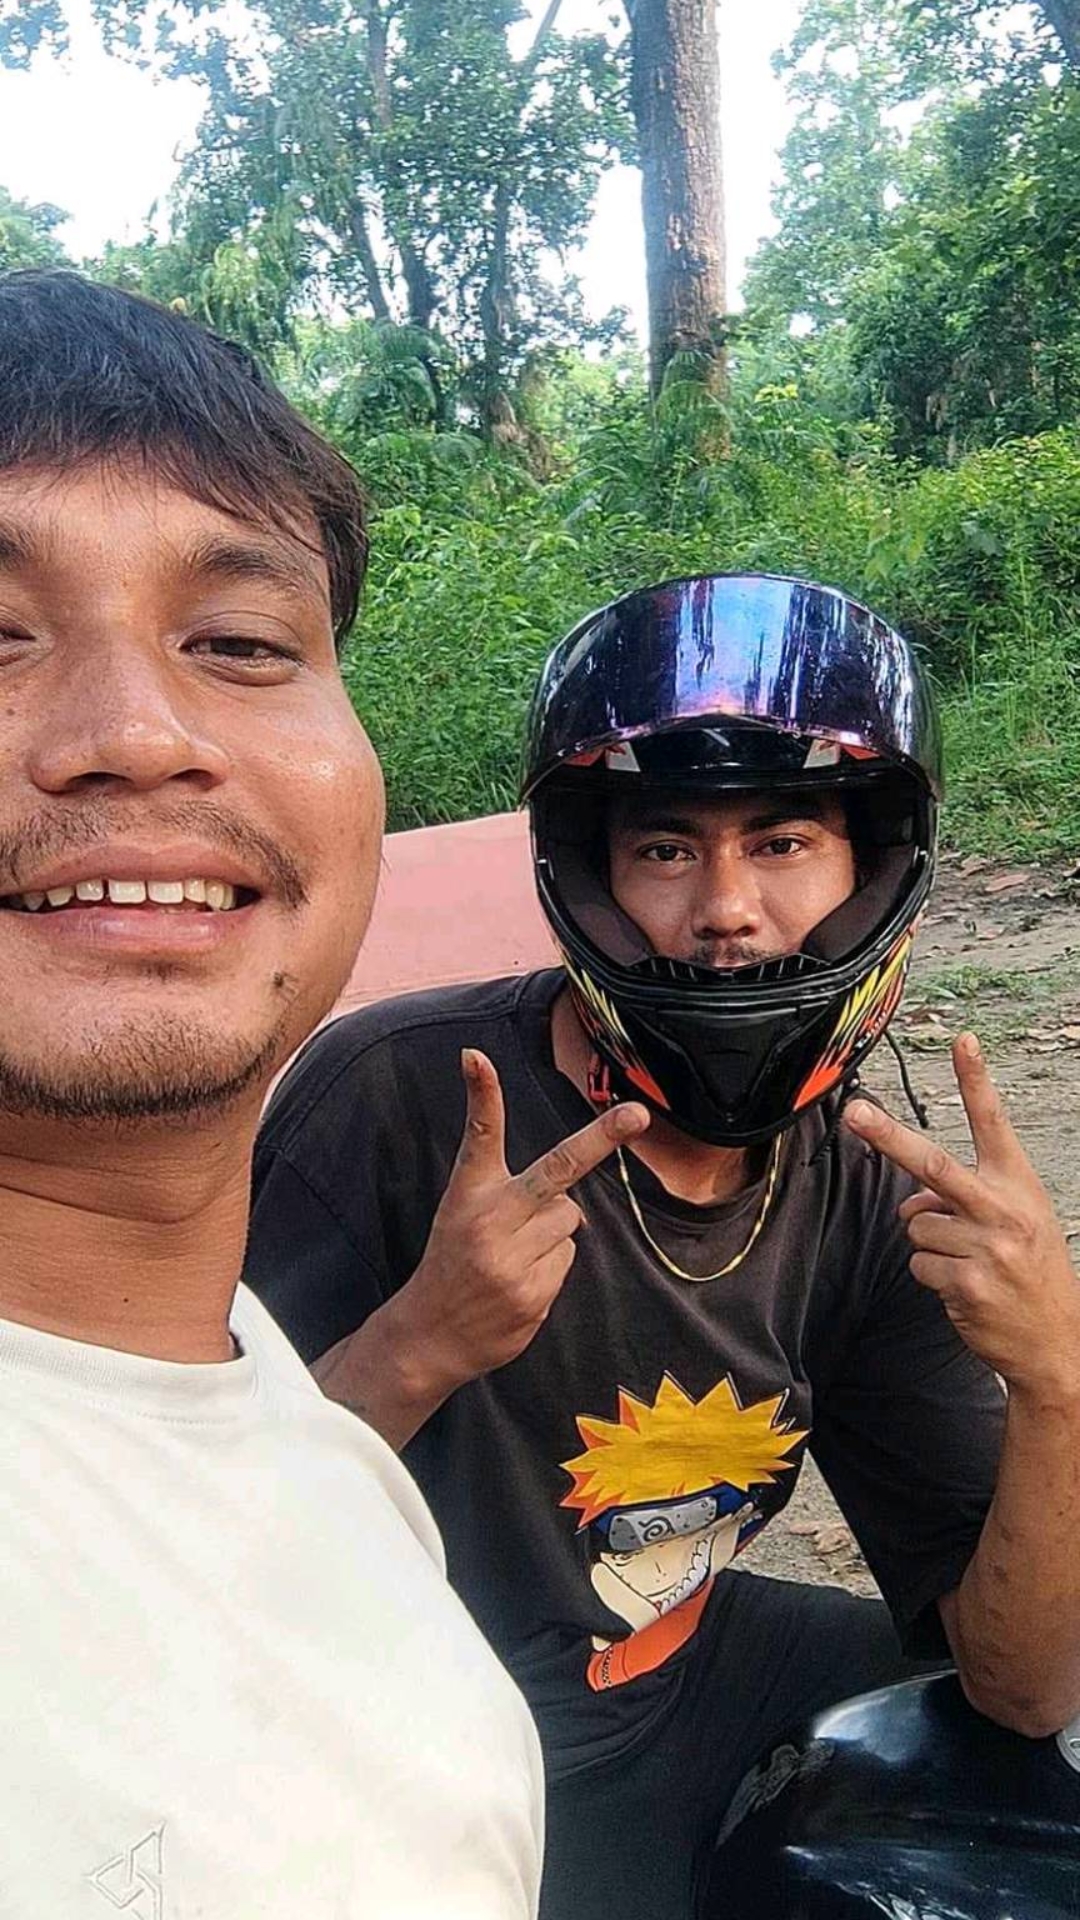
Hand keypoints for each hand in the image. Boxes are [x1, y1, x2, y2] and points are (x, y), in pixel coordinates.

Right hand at [392, 1048, 648, 1393]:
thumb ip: (515, 1197)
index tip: (475, 1057)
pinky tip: (519, 1282)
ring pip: (570, 1220)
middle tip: (637, 1114)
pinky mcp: (532, 1294)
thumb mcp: (462, 1215)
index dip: (481, 1094)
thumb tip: (574, 1203)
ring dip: (553, 1233)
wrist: (429, 1336)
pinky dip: (551, 1266)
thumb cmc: (454, 1262)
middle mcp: (490, 1220)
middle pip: (557, 1168)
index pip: (479, 1135)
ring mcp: (512, 1259)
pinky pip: (568, 1259)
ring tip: (514, 1255)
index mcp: (468, 1194)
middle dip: (601, 1138)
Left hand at [843, 1032, 1079, 1399]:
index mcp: (1018, 1185)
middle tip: (855, 1112)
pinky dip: (931, 1276)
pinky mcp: (966, 1284)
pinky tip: (964, 1287)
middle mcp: (1003, 1210)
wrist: (1056, 1341)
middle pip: (932, 1163)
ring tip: (967, 1263)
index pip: (994, 1123)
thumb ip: (963, 1199)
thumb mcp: (1014, 1222)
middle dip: (887, 1135)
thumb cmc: (1031, 1271)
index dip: (976, 1079)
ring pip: (916, 1225)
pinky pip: (918, 1264)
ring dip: (929, 1244)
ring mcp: (986, 1248)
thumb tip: (910, 1203)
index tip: (962, 1040)